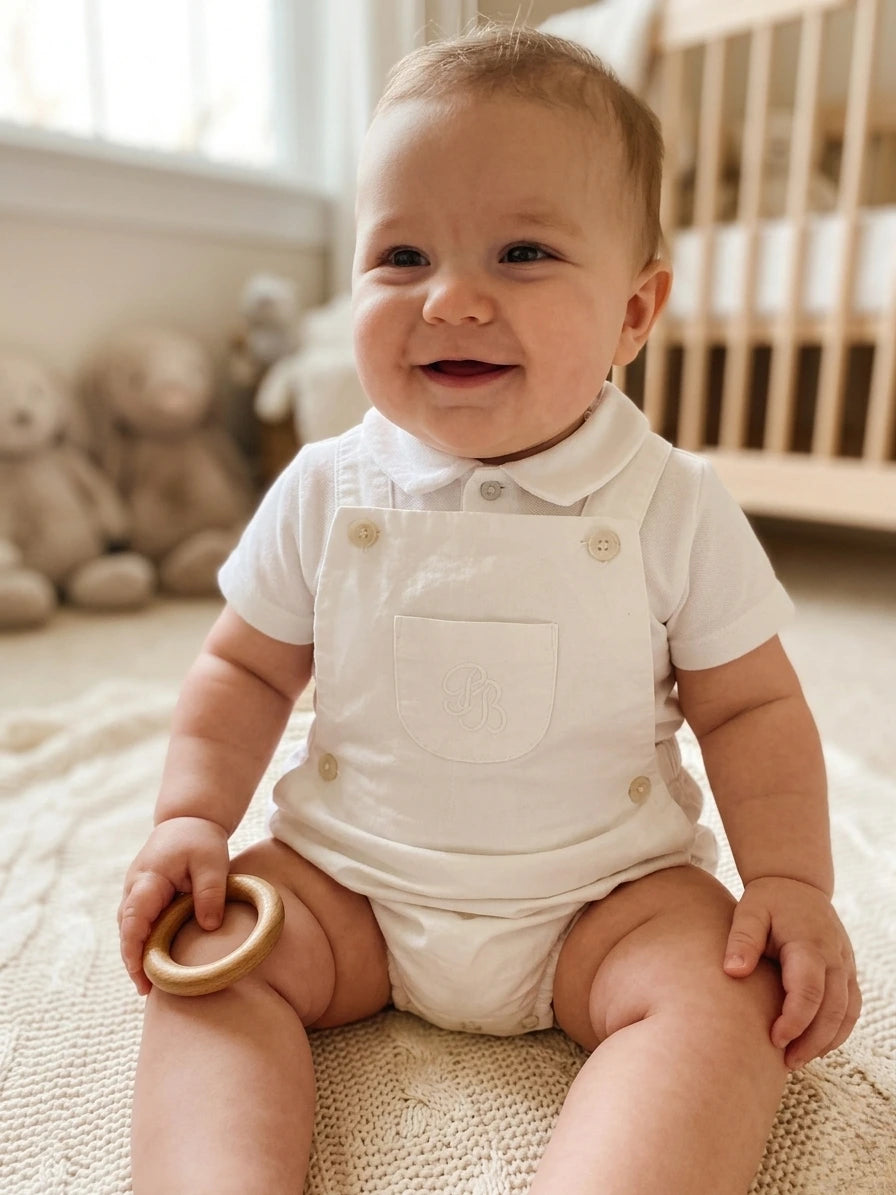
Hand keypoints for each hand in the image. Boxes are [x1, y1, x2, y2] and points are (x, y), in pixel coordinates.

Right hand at [118, 816, 229, 994]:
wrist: (188, 820)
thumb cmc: (200, 840)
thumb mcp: (212, 862)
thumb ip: (210, 893)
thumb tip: (209, 927)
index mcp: (148, 879)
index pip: (133, 919)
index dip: (133, 949)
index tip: (140, 974)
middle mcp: (134, 888)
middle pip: (127, 930)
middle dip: (133, 960)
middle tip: (147, 990)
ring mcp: (136, 892)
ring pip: (131, 929)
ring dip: (138, 954)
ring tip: (150, 985)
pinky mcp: (144, 897)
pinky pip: (140, 924)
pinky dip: (145, 942)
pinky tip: (157, 962)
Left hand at [722, 876, 860, 1069]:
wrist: (797, 884)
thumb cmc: (768, 901)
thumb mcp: (749, 911)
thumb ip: (742, 940)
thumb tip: (733, 972)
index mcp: (810, 944)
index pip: (809, 990)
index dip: (795, 1020)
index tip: (774, 1039)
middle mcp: (835, 957)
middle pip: (833, 1010)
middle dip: (811, 1041)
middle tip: (785, 1062)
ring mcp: (845, 966)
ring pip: (847, 1014)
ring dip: (826, 1041)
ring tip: (797, 1060)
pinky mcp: (847, 972)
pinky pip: (851, 1008)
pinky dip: (837, 1031)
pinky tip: (814, 1045)